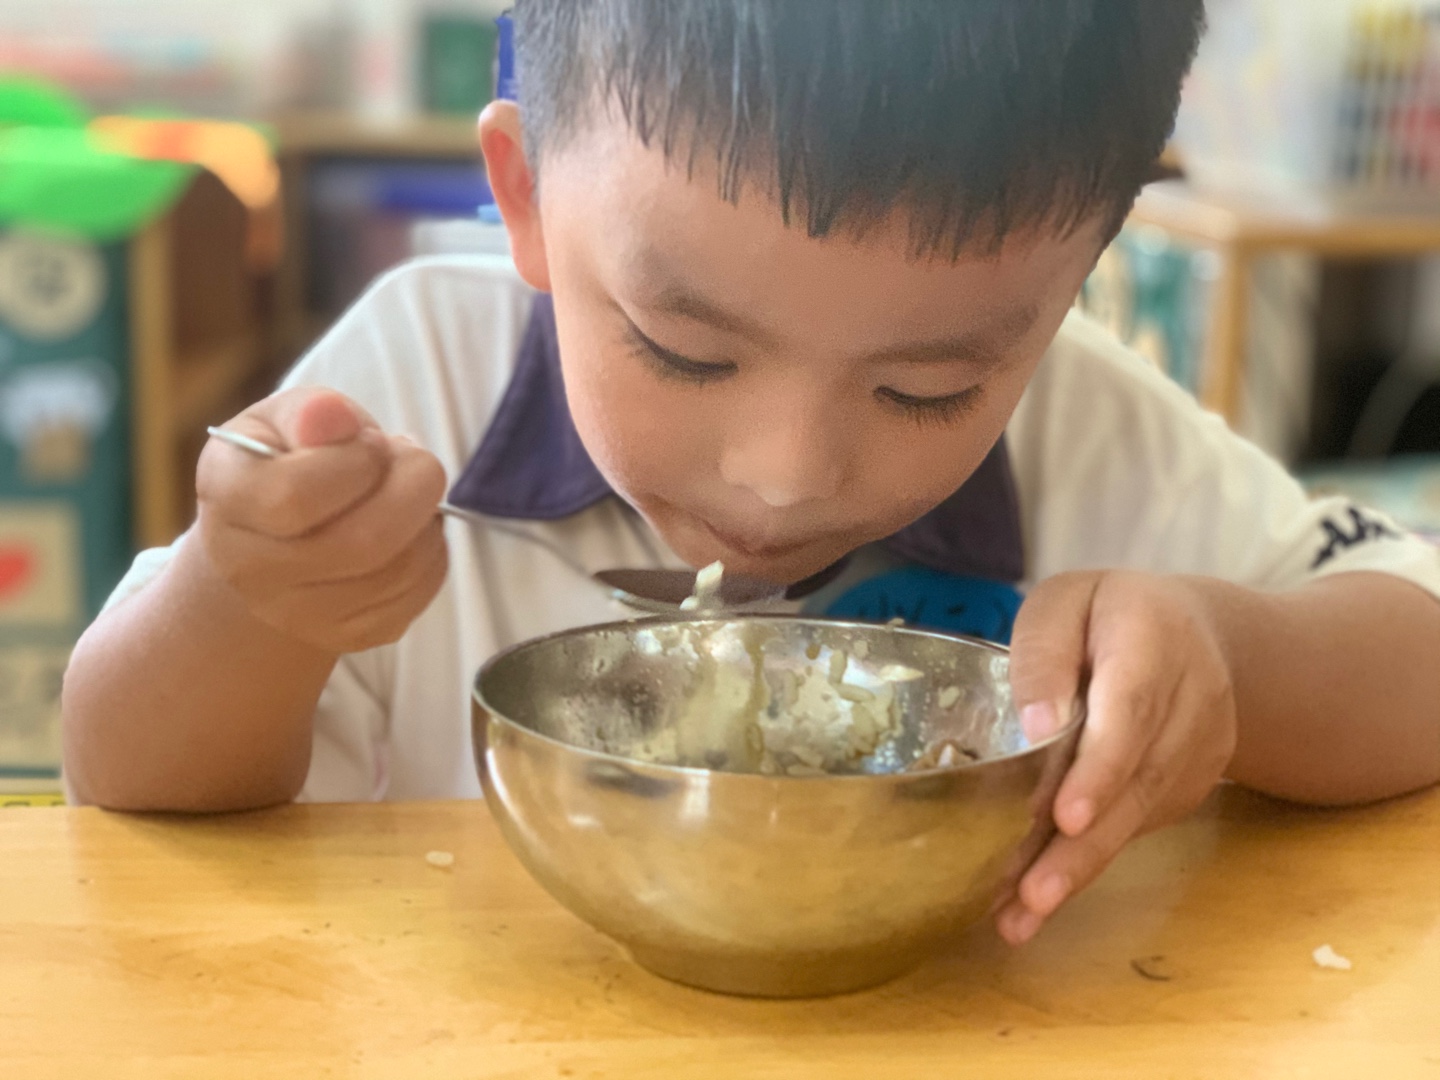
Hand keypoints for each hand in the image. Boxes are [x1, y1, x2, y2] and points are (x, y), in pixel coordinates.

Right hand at [196, 388, 449, 655]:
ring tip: (410, 491)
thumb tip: (333, 418)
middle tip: (414, 459)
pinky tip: (412, 529)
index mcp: (227, 498)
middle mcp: (251, 570)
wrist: (272, 540)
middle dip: (413, 488)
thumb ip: (310, 412)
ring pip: (398, 571)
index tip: (369, 441)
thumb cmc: (285, 461)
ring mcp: (299, 614)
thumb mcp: (285, 418)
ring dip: (427, 520)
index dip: (356, 460)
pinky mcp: (350, 636)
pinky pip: (416, 595)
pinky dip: (433, 554)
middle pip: (362, 543)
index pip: (298, 495)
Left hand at [996, 571, 1237, 944]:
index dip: (1102, 767)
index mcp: (1153, 639)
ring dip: (1079, 870)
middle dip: (1083, 845)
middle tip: (1033, 894)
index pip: (1133, 709)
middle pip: (1137, 780)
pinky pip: (1139, 827)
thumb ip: (1045, 653)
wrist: (1198, 634)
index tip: (1067, 816)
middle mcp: (1192, 700)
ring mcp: (1199, 750)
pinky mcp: (1190, 786)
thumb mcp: (1065, 602)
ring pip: (1139, 816)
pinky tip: (1039, 896)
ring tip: (1021, 915)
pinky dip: (1090, 862)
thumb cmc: (1109, 613)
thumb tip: (1034, 728)